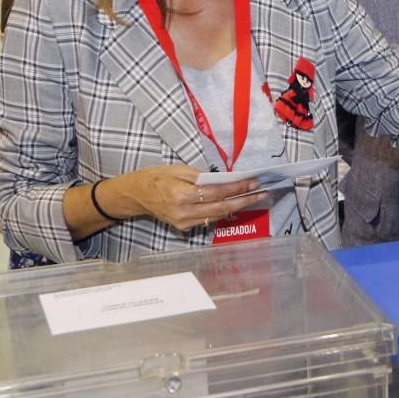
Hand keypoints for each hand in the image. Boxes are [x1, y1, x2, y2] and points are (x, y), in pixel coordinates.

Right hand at [102, 164, 267, 231]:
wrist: (135, 195)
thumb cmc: (155, 177)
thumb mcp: (178, 169)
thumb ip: (202, 177)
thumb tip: (225, 179)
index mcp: (182, 195)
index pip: (217, 193)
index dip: (237, 188)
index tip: (254, 182)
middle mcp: (184, 212)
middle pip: (222, 208)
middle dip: (245, 200)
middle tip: (262, 193)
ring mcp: (184, 223)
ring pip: (217, 215)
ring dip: (237, 207)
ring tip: (254, 198)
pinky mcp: (184, 228)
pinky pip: (208, 219)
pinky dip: (222, 211)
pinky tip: (235, 204)